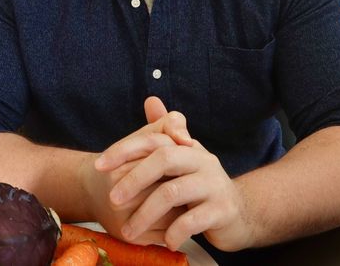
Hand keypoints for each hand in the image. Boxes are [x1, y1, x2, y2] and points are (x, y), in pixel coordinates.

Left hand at [97, 97, 255, 251]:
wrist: (240, 213)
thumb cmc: (201, 186)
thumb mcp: (184, 159)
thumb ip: (165, 131)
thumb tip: (151, 100)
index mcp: (188, 147)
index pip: (154, 139)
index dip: (125, 149)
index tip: (99, 165)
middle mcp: (202, 160)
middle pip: (164, 159)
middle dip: (134, 179)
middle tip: (113, 199)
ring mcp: (214, 185)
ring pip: (173, 192)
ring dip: (146, 213)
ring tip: (129, 230)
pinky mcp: (223, 211)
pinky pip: (192, 220)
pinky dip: (174, 231)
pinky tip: (164, 241)